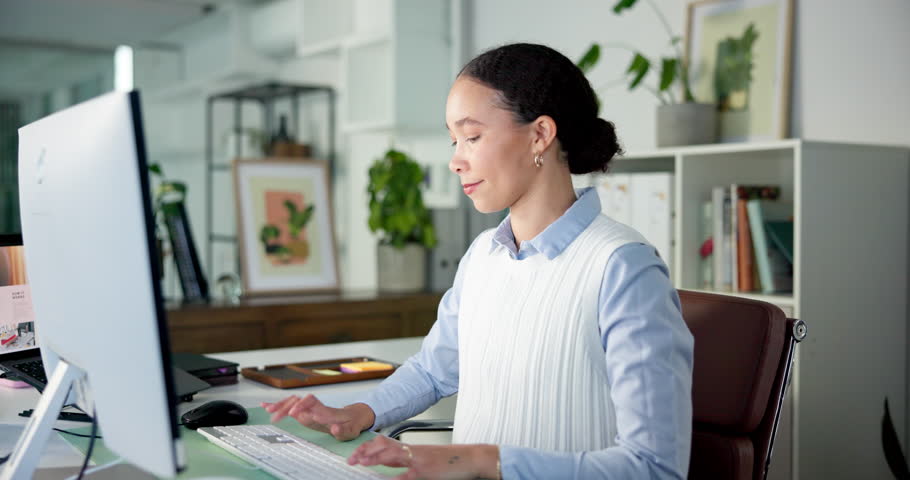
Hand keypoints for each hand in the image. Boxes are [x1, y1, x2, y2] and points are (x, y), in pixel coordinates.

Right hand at [261, 395, 374, 440]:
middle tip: (275, 416)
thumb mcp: (350, 430)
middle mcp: (315, 406)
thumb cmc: (351, 424)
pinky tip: (265, 406)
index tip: (294, 414)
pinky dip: (277, 406)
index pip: (311, 400)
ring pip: (291, 402)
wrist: (352, 418)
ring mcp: (308, 409)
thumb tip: (334, 428)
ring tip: (267, 410)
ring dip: (279, 405)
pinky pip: (289, 408)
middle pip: (298, 400)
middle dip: (286, 406)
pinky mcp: (303, 413)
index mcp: (325, 409)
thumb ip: (343, 430)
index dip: (302, 405)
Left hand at [348, 435, 499, 479]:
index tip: (356, 454)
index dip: (368, 448)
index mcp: (412, 448)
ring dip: (374, 458)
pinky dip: (394, 478)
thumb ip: (408, 466)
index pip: (384, 444)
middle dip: (365, 452)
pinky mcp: (425, 472)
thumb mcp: (426, 461)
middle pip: (383, 446)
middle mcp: (412, 451)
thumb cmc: (450, 461)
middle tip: (351, 459)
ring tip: (360, 461)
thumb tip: (393, 474)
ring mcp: (418, 461)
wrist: (470, 458)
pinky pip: (405, 475)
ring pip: (391, 455)